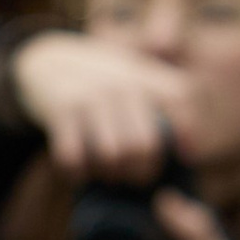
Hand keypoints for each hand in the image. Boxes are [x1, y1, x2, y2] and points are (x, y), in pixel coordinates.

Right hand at [5, 29, 179, 181]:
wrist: (49, 61)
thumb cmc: (104, 82)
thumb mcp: (138, 76)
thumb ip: (165, 101)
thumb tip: (190, 153)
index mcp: (146, 76)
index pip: (180, 99)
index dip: (187, 132)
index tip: (185, 157)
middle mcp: (122, 85)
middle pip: (144, 146)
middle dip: (142, 172)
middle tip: (137, 178)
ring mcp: (91, 97)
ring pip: (111, 156)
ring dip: (110, 176)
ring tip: (109, 176)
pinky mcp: (62, 111)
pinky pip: (74, 157)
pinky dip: (78, 173)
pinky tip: (80, 173)